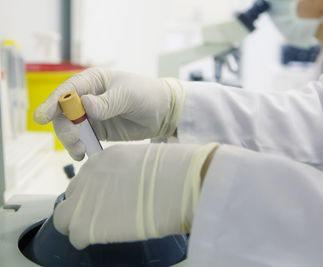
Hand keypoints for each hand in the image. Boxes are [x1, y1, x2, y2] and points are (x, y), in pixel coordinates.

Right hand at [34, 68, 184, 159]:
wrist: (163, 112)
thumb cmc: (147, 95)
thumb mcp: (128, 95)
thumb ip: (107, 102)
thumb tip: (85, 105)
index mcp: (93, 81)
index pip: (67, 90)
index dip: (53, 102)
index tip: (43, 117)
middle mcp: (87, 97)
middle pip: (63, 112)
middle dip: (63, 127)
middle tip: (73, 140)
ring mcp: (92, 115)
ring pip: (70, 128)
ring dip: (70, 140)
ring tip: (79, 151)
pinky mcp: (98, 130)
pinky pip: (82, 139)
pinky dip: (79, 147)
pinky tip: (83, 154)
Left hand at [53, 143, 218, 249]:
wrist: (180, 185)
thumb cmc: (177, 172)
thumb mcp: (147, 161)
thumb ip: (130, 171)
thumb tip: (131, 185)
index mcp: (104, 158)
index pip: (87, 178)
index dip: (97, 193)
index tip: (109, 201)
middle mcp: (88, 175)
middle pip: (73, 195)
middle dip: (86, 207)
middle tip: (106, 216)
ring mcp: (83, 200)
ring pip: (64, 218)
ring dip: (80, 224)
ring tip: (102, 230)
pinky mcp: (84, 225)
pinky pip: (76, 237)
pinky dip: (89, 240)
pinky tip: (108, 237)